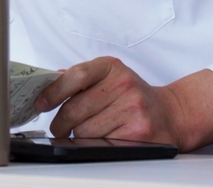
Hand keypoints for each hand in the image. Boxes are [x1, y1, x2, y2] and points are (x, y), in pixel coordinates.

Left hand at [34, 58, 212, 150]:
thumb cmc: (135, 96)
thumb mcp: (111, 77)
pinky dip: (94, 145)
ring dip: (78, 136)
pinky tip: (100, 138)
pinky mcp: (138, 133)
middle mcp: (124, 85)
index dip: (54, 92)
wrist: (171, 114)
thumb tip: (49, 81)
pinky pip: (101, 144)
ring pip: (85, 131)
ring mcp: (132, 109)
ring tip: (87, 131)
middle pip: (75, 109)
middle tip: (59, 127)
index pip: (75, 76)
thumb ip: (81, 78)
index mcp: (112, 68)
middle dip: (61, 122)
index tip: (41, 104)